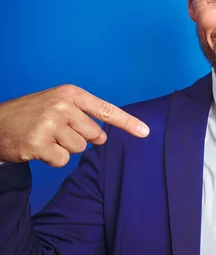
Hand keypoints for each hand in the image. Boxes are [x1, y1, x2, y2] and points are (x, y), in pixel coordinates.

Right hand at [0, 85, 148, 166]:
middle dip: (81, 138)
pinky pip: (63, 160)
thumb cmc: (31, 115)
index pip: (106, 110)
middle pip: (95, 135)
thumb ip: (83, 115)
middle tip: (58, 131)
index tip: (145, 132)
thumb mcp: (57, 103)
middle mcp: (61, 106)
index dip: (127, 123)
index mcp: (70, 94)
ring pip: (79, 149)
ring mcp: (49, 125)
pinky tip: (38, 148)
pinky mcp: (39, 144)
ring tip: (45, 137)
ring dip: (65, 148)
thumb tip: (105, 136)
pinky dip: (52, 159)